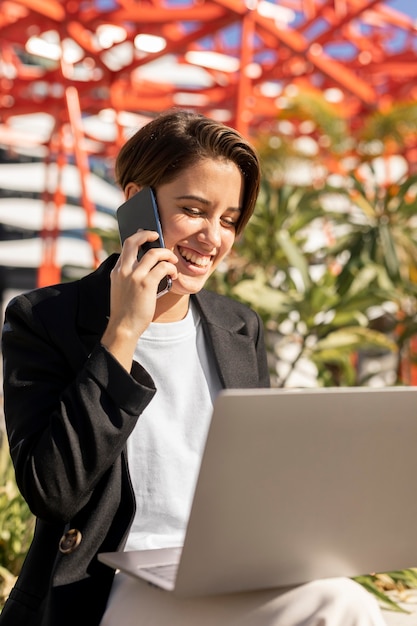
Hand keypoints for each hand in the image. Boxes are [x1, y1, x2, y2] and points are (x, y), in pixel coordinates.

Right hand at [101, 230, 177, 369]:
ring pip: (154, 253)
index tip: (147, 236)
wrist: (123, 327)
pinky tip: (174, 275)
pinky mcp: (146, 284)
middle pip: (134, 241)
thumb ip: (129, 276)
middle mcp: (124, 270)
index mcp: (117, 271)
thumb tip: (148, 266)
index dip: (138, 238)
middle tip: (157, 235)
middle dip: (147, 234)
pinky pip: (163, 267)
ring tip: (173, 261)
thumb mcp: (121, 289)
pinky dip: (171, 268)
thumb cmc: (126, 311)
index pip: (126, 246)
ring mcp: (134, 276)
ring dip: (167, 254)